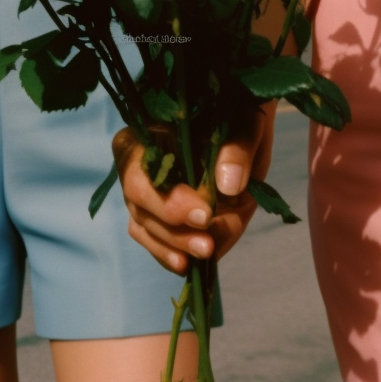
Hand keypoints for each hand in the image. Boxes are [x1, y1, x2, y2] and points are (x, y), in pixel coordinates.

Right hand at [115, 105, 275, 274]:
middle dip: (172, 227)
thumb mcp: (243, 124)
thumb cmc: (237, 116)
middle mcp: (136, 165)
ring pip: (145, 226)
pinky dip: (170, 253)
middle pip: (139, 204)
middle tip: (207, 242)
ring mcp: (146, 193)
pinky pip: (156, 240)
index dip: (166, 198)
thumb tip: (228, 186)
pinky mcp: (161, 217)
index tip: (205, 213)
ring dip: (175, 244)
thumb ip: (237, 148)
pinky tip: (189, 265)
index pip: (137, 170)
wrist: (241, 129)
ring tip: (207, 251)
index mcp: (145, 134)